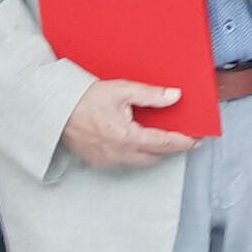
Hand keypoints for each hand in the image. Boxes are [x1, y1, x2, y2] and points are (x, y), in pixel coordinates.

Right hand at [61, 80, 198, 167]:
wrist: (55, 108)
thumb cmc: (86, 98)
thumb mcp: (122, 90)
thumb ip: (151, 95)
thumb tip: (174, 96)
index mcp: (127, 136)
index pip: (164, 143)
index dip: (183, 142)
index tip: (196, 140)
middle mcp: (118, 153)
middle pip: (154, 156)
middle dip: (169, 148)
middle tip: (180, 137)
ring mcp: (107, 159)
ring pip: (139, 161)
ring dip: (151, 152)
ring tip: (159, 138)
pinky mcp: (96, 161)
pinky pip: (122, 161)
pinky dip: (134, 153)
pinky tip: (135, 141)